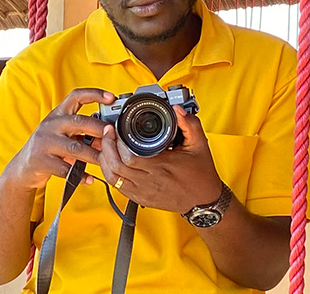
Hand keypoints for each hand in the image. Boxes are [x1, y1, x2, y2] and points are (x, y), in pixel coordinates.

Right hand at [5, 88, 114, 190]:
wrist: (23, 168)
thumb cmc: (49, 147)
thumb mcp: (64, 135)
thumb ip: (83, 133)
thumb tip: (108, 136)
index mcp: (57, 114)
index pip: (76, 96)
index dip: (94, 94)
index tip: (111, 97)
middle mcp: (50, 125)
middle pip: (78, 122)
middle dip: (99, 129)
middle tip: (113, 136)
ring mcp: (44, 143)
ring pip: (75, 148)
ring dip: (93, 155)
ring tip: (105, 161)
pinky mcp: (41, 161)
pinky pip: (66, 169)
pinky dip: (79, 175)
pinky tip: (89, 178)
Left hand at [98, 105, 222, 213]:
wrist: (204, 200)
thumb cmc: (201, 174)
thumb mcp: (199, 144)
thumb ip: (189, 124)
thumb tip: (176, 109)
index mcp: (161, 167)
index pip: (129, 156)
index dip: (116, 142)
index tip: (114, 128)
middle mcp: (149, 181)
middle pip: (116, 166)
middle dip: (106, 147)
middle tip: (106, 133)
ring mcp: (143, 192)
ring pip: (113, 179)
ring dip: (105, 161)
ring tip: (105, 146)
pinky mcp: (141, 199)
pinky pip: (118, 188)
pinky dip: (110, 174)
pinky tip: (111, 162)